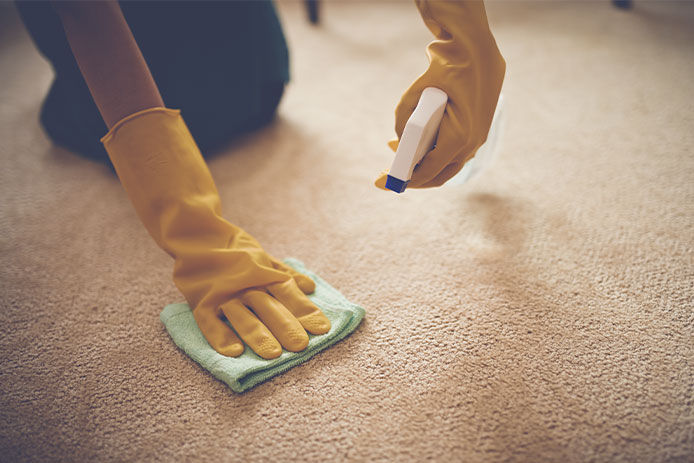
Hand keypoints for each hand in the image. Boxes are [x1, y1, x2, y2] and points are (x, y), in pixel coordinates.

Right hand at [102, 108, 329, 358]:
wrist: (196, 232)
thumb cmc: (235, 250)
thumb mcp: (264, 257)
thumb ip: (285, 273)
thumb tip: (311, 286)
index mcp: (264, 273)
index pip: (288, 293)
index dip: (305, 311)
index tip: (322, 329)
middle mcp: (247, 283)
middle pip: (268, 306)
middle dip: (285, 325)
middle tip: (300, 346)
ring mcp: (224, 293)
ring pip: (243, 315)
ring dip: (258, 334)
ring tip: (273, 354)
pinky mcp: (202, 302)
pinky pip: (210, 322)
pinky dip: (220, 336)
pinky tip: (233, 352)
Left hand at [376, 0, 504, 189]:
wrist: (474, 46)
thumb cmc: (444, 69)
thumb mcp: (413, 95)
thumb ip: (403, 122)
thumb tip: (399, 142)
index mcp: (460, 138)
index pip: (428, 172)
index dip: (403, 180)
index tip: (383, 183)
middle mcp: (472, 143)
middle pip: (439, 174)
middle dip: (411, 176)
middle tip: (387, 175)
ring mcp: (477, 137)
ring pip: (446, 162)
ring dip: (421, 161)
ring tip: (393, 151)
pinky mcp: (476, 129)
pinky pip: (453, 149)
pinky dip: (433, 150)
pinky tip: (413, 142)